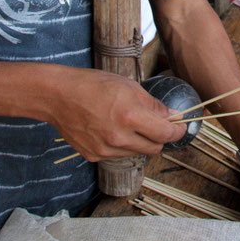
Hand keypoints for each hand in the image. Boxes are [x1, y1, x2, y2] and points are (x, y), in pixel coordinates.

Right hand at [50, 69, 185, 160]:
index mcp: (129, 116)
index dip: (177, 131)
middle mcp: (118, 137)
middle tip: (157, 125)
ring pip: (136, 152)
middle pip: (154, 148)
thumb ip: (152, 105)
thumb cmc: (93, 85)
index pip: (165, 134)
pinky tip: (110, 128)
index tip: (180, 127)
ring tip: (127, 123)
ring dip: (139, 141)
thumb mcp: (128, 86)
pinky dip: (121, 144)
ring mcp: (105, 149)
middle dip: (159, 137)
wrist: (58, 95)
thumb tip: (171, 116)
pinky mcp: (94, 155)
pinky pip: (117, 154)